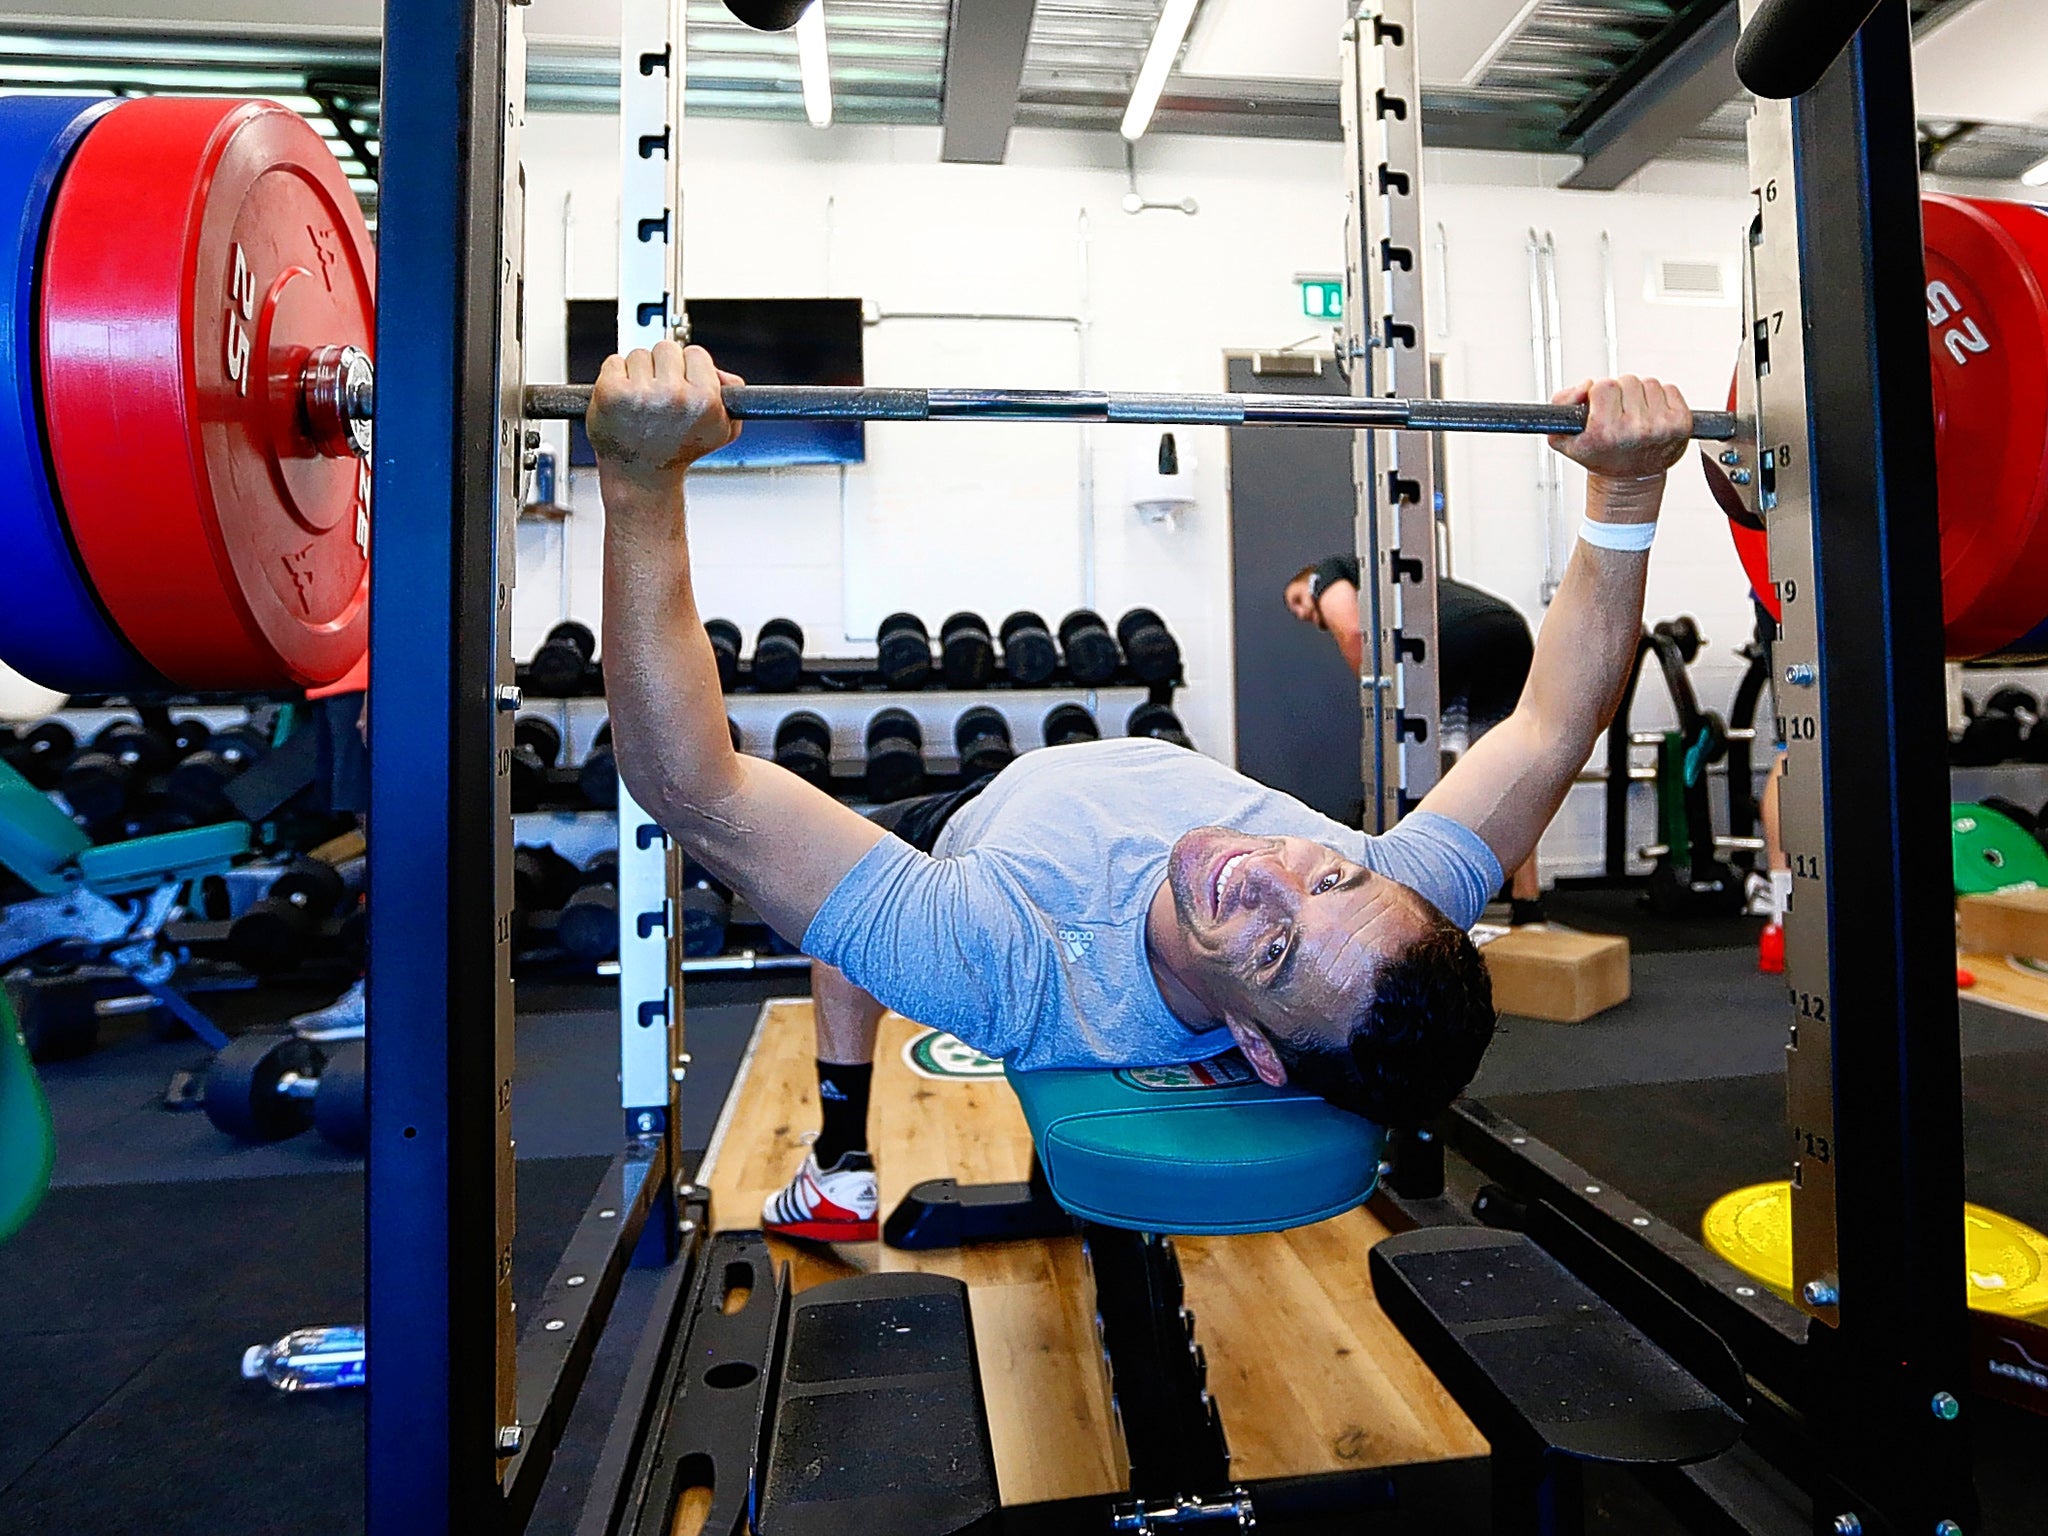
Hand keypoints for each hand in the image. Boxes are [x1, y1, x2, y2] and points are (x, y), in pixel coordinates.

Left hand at [586, 341, 741, 490]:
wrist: (639, 474)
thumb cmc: (676, 450)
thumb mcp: (720, 430)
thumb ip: (731, 394)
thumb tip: (720, 371)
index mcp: (703, 400)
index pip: (696, 353)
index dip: (689, 370)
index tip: (682, 387)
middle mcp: (673, 395)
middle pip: (666, 348)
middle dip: (662, 367)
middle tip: (660, 396)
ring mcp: (640, 393)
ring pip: (639, 354)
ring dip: (638, 373)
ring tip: (641, 403)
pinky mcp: (611, 392)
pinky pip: (614, 362)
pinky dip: (615, 377)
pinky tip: (623, 401)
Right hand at [1547, 375, 1691, 480]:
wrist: (1631, 478)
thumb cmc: (1600, 456)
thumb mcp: (1564, 437)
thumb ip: (1561, 403)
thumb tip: (1587, 384)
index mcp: (1606, 432)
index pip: (1604, 385)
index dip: (1600, 394)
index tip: (1601, 408)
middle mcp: (1635, 429)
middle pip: (1628, 380)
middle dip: (1622, 393)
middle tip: (1619, 413)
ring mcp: (1661, 426)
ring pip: (1649, 383)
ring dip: (1641, 395)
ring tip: (1636, 416)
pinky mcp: (1682, 423)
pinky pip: (1670, 389)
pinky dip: (1661, 398)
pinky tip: (1652, 416)